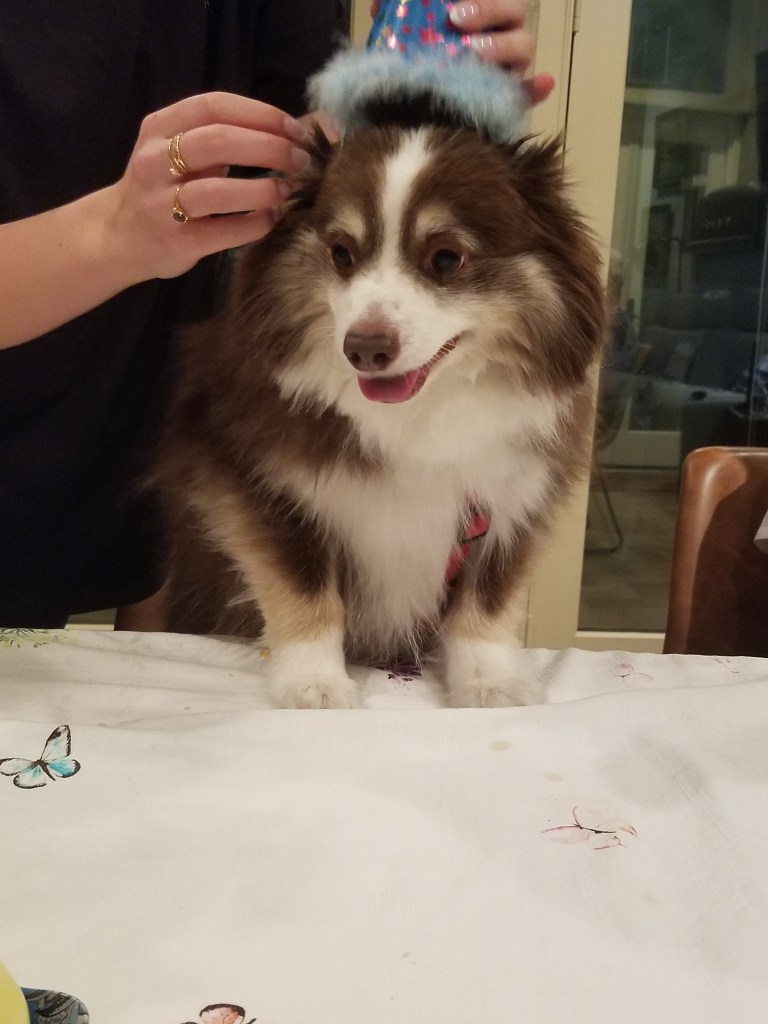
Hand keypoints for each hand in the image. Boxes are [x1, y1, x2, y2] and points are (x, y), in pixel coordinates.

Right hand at [103, 91, 310, 281]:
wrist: (118, 237)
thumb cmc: (161, 189)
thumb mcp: (176, 151)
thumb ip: (218, 138)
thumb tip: (285, 133)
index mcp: (160, 128)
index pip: (214, 107)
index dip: (260, 114)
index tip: (294, 128)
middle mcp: (156, 161)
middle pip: (218, 142)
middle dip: (268, 148)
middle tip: (300, 160)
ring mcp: (162, 203)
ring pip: (216, 191)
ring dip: (261, 189)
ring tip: (286, 191)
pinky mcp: (176, 241)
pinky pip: (222, 231)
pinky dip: (253, 225)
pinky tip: (271, 219)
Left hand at [370, 0, 553, 104]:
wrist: (408, 113)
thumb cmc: (416, 64)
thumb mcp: (407, 38)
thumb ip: (400, 16)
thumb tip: (379, 7)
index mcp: (481, 16)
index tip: (452, 6)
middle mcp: (500, 35)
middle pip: (513, 11)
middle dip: (488, 11)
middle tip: (456, 20)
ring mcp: (508, 67)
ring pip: (522, 47)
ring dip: (502, 47)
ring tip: (476, 54)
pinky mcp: (507, 99)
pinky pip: (528, 93)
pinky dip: (537, 89)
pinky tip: (543, 84)